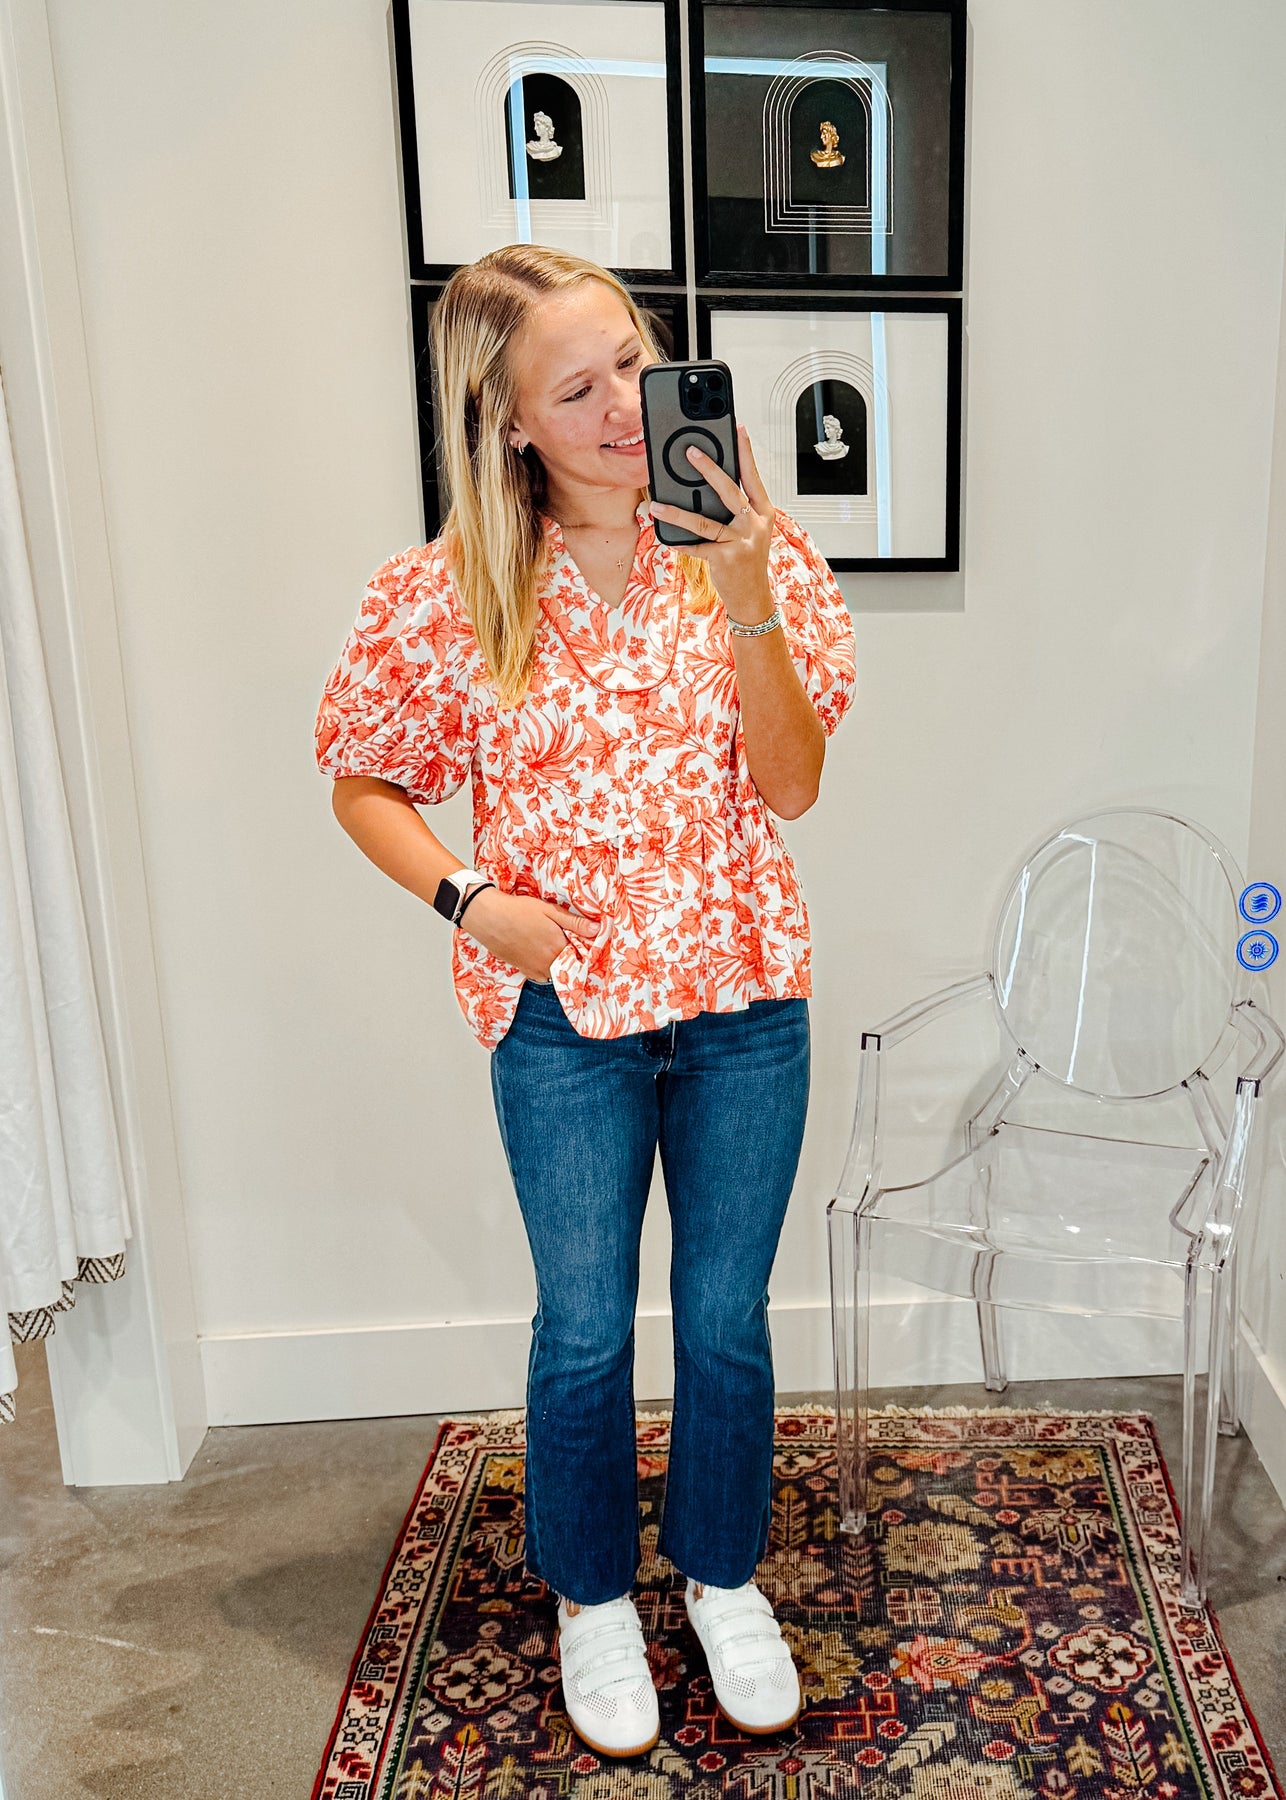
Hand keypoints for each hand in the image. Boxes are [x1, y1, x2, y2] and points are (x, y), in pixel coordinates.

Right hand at [456, 886, 596, 981]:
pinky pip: (542, 976)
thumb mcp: (549, 910)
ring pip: (556, 973)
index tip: (587, 944)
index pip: (582, 957)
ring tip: (556, 949)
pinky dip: (546, 969)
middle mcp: (548, 963)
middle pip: (569, 967)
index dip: (586, 951)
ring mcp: (535, 969)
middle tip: (573, 946)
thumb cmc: (518, 911)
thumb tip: (598, 930)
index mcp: (558, 947)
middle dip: (574, 959)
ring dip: (560, 965)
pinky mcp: (524, 970)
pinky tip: (543, 955)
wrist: (488, 917)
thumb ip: (574, 922)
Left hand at [648, 424, 775, 624]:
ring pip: (705, 522)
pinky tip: (670, 541)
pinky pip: (698, 547)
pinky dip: (683, 544)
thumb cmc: (748, 562)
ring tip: (658, 504)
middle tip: (691, 453)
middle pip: (730, 491)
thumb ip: (738, 510)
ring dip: (678, 513)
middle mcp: (754, 525)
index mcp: (763, 513)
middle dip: (710, 469)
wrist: (753, 598)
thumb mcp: (751, 531)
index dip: (746, 454)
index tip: (739, 431)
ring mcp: (741, 542)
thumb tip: (713, 485)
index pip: (753, 477)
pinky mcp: (726, 559)